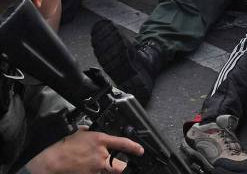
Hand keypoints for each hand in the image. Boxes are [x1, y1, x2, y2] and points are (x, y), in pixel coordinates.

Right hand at [25, 127, 143, 173]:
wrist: (52, 162)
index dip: (134, 147)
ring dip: (106, 171)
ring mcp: (97, 167)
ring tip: (95, 167)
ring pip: (110, 172)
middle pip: (119, 165)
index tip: (140, 150)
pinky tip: (87, 170)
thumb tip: (89, 130)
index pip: (123, 143)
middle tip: (116, 166)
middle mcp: (101, 154)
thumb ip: (88, 132)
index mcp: (100, 140)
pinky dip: (96, 173)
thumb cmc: (62, 147)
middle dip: (119, 166)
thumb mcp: (78, 133)